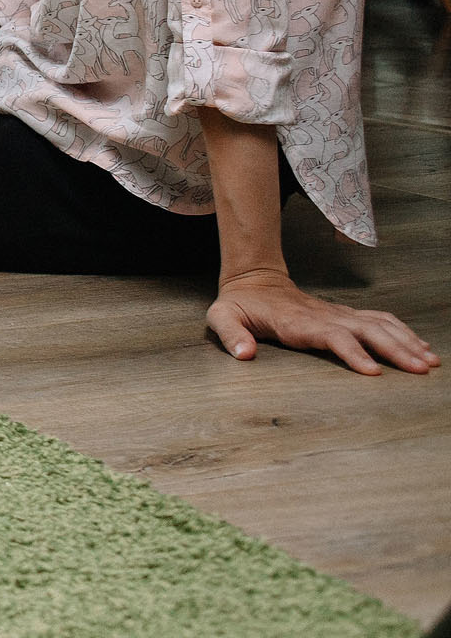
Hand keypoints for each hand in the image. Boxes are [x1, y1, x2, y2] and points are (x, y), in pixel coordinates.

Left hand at [207, 268, 438, 375]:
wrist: (253, 280)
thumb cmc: (239, 304)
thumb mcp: (221, 316)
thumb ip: (231, 334)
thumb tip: (245, 355)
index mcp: (297, 322)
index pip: (331, 336)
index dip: (352, 353)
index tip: (373, 371)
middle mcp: (324, 316)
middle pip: (365, 331)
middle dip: (395, 350)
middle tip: (421, 370)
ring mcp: (337, 314)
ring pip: (379, 324)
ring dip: (406, 341)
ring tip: (430, 361)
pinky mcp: (344, 314)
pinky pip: (379, 320)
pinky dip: (402, 331)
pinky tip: (420, 346)